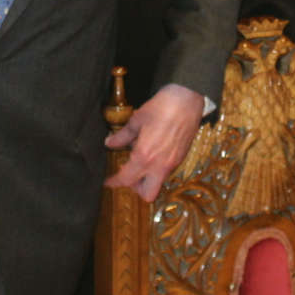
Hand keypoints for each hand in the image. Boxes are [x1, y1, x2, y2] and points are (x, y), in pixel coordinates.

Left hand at [103, 82, 204, 200]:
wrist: (186, 100)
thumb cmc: (159, 108)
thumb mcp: (136, 121)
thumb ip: (122, 136)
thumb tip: (109, 143)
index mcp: (144, 157)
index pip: (126, 179)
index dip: (114, 182)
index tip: (108, 182)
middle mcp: (159, 166)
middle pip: (148, 194)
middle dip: (136, 188)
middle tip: (129, 173)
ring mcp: (173, 164)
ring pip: (158, 183)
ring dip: (147, 178)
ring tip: (141, 160)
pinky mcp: (181, 158)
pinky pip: (166, 172)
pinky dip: (157, 169)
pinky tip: (154, 152)